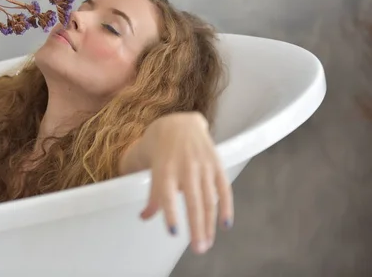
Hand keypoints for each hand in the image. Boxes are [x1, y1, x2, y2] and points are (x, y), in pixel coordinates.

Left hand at [139, 112, 233, 254]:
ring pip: (208, 199)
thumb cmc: (158, 146)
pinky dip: (226, 207)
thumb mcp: (147, 165)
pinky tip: (225, 225)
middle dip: (196, 227)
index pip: (167, 193)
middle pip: (192, 201)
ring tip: (206, 243)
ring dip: (209, 224)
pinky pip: (224, 188)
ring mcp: (202, 165)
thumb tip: (144, 217)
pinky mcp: (216, 164)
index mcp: (164, 167)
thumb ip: (149, 192)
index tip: (174, 232)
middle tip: (197, 249)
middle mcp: (184, 167)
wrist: (179, 123)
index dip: (170, 212)